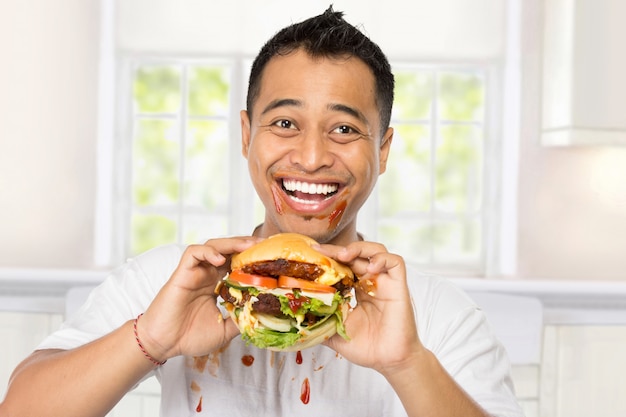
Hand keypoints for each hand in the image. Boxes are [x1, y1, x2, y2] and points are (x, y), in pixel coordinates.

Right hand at [134, 236, 261, 361]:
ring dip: (231, 243)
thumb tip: (262, 316)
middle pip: (229, 250)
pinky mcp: (182, 273)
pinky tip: (220, 258)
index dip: (253, 258)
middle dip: (247, 245)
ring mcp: (195, 272)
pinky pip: (193, 253)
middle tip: (265, 245)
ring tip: (248, 246)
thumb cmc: (189, 337)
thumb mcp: (224, 330)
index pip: (237, 263)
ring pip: (213, 246)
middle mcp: (207, 274)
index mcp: (217, 284)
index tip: (271, 258)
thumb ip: (240, 319)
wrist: (163, 344)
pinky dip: (207, 252)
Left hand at [319, 241, 422, 375]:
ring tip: (344, 256)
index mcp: (357, 290)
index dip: (329, 257)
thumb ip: (321, 322)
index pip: (344, 265)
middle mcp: (371, 282)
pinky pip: (395, 263)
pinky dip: (381, 259)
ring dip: (359, 248)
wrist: (389, 361)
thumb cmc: (367, 348)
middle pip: (357, 254)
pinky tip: (369, 269)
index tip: (312, 253)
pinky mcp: (398, 286)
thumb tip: (295, 320)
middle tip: (322, 251)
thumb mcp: (336, 332)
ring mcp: (385, 283)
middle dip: (338, 250)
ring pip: (376, 251)